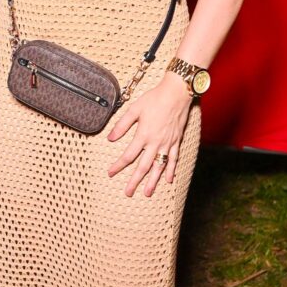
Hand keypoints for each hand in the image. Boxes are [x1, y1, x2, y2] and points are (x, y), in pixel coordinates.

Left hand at [107, 73, 191, 197]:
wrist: (176, 93)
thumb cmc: (154, 99)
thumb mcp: (134, 109)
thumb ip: (122, 125)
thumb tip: (110, 138)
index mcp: (143, 135)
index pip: (128, 155)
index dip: (118, 165)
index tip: (111, 173)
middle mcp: (155, 143)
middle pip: (143, 166)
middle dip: (134, 181)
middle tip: (128, 193)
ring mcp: (167, 144)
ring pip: (159, 167)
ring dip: (153, 181)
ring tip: (147, 193)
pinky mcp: (176, 141)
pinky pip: (174, 159)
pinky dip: (171, 170)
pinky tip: (168, 180)